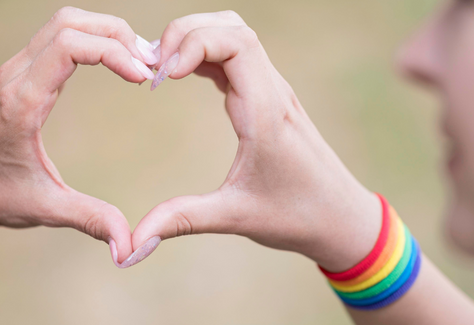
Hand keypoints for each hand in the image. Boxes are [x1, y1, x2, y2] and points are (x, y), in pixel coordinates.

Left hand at [0, 7, 155, 262]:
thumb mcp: (44, 209)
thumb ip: (89, 219)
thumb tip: (128, 246)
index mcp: (21, 103)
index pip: (70, 47)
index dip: (113, 52)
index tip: (141, 78)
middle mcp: (14, 76)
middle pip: (70, 23)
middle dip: (116, 34)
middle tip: (148, 65)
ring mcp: (14, 69)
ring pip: (64, 23)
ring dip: (104, 32)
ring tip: (136, 61)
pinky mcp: (19, 72)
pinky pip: (57, 36)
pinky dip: (90, 39)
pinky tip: (113, 61)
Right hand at [132, 11, 380, 270]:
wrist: (342, 217)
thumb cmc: (296, 215)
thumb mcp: (234, 217)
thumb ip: (180, 220)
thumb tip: (132, 244)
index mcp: (266, 113)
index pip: (235, 44)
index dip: (191, 44)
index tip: (161, 77)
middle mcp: (273, 92)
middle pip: (231, 27)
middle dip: (185, 34)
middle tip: (152, 69)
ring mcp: (272, 91)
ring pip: (235, 34)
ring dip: (195, 38)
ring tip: (162, 69)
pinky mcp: (268, 97)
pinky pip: (236, 56)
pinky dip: (204, 53)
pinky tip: (181, 74)